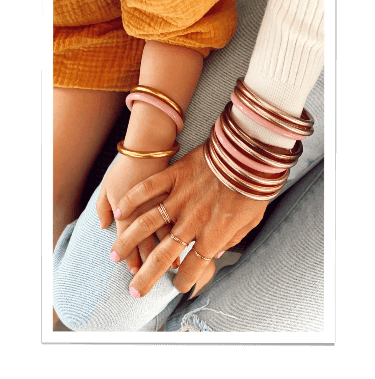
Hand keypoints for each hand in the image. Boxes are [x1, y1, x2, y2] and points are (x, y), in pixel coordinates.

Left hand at [96, 153, 179, 273]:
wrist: (151, 144)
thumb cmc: (127, 166)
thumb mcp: (107, 186)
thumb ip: (102, 208)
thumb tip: (103, 225)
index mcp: (128, 216)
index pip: (130, 247)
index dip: (133, 259)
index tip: (134, 271)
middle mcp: (149, 216)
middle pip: (150, 248)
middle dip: (151, 267)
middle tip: (154, 279)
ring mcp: (169, 209)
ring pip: (172, 240)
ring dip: (173, 257)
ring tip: (175, 270)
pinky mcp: (184, 201)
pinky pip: (188, 223)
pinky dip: (190, 236)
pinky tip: (192, 246)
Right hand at [109, 144, 267, 296]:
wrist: (251, 154)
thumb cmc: (254, 187)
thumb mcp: (251, 221)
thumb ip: (232, 240)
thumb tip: (217, 253)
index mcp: (214, 234)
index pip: (194, 266)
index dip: (185, 281)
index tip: (179, 286)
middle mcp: (193, 221)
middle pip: (164, 255)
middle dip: (147, 276)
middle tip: (134, 290)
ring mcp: (181, 197)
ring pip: (148, 224)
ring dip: (129, 241)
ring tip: (115, 255)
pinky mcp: (175, 175)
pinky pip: (148, 189)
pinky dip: (132, 200)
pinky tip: (119, 212)